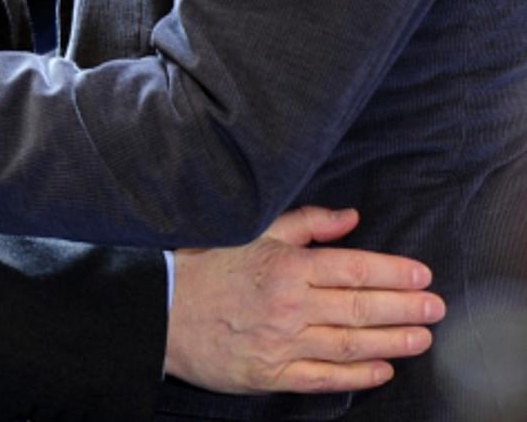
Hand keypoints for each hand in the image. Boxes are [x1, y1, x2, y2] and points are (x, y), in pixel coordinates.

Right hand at [164, 206, 444, 394]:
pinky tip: (382, 370)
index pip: (353, 268)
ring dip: (392, 342)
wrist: (162, 309)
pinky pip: (323, 378)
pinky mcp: (271, 374)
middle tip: (435, 307)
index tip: (421, 274)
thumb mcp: (254, 230)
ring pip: (349, 344)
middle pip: (360, 308)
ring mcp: (282, 344)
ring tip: (422, 338)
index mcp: (286, 265)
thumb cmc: (208, 264)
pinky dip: (356, 375)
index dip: (392, 272)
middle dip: (404, 307)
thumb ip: (306, 223)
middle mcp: (289, 305)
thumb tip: (351, 218)